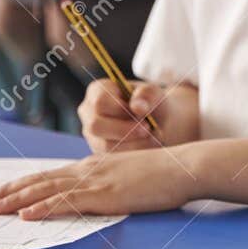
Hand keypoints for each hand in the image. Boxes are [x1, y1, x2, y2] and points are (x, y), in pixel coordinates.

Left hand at [0, 145, 200, 218]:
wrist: (184, 167)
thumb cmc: (164, 174)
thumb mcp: (130, 176)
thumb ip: (109, 184)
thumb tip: (97, 197)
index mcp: (93, 166)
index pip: (50, 174)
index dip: (24, 183)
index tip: (2, 190)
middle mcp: (88, 170)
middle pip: (41, 179)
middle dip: (11, 190)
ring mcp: (96, 181)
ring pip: (48, 189)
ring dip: (18, 199)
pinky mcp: (106, 194)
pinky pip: (68, 201)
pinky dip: (44, 207)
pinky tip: (27, 214)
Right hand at [79, 79, 199, 153]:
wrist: (159, 123)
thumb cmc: (153, 104)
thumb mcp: (155, 93)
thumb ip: (147, 94)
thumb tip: (137, 107)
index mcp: (98, 91)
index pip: (100, 102)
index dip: (121, 109)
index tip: (142, 114)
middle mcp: (88, 113)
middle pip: (96, 125)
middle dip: (125, 130)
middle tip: (148, 129)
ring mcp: (91, 134)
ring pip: (104, 145)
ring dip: (132, 143)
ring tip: (151, 137)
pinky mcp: (99, 152)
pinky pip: (111, 157)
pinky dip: (132, 153)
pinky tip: (146, 146)